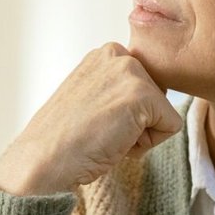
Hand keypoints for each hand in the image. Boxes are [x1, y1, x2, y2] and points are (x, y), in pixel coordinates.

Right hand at [0, 43, 181, 195]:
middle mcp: (118, 54)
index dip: (128, 113)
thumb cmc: (63, 140)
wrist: (44, 160)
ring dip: (141, 133)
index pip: (146, 86)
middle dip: (138, 122)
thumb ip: (116, 89)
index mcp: (106, 54)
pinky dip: (148, 144)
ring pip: (164, 112)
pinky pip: (171, 126)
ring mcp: (130, 71)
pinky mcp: (142, 95)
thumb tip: (144, 104)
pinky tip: (115, 142)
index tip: (97, 121)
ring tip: (106, 135)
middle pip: (159, 97)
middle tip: (102, 131)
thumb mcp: (91, 99)